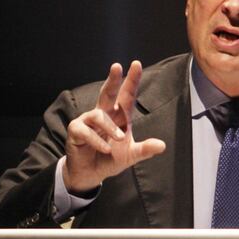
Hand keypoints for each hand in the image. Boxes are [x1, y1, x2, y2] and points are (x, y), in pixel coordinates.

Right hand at [63, 61, 165, 193]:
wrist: (91, 173)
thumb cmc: (111, 158)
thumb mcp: (132, 155)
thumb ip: (145, 150)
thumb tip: (162, 146)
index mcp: (119, 116)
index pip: (127, 95)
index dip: (132, 80)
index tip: (136, 64)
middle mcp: (104, 114)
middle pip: (108, 92)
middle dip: (113, 79)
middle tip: (117, 66)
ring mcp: (88, 121)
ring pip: (98, 115)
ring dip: (110, 127)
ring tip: (119, 138)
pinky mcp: (76, 131)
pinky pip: (86, 131)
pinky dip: (97, 141)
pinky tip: (105, 149)